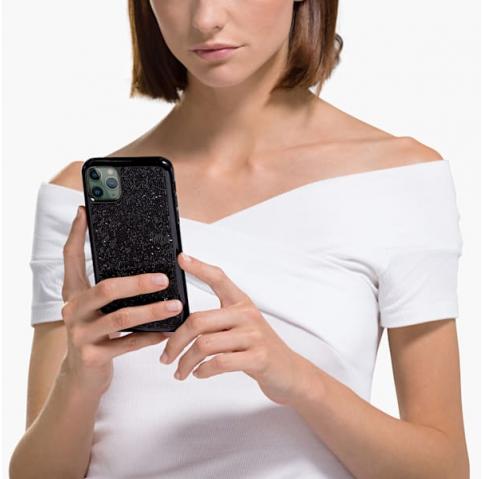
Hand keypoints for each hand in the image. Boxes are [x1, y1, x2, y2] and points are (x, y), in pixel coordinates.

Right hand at [60, 206, 181, 397]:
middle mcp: (72, 310)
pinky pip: (128, 344)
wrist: (82, 376)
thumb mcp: (96, 309)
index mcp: (73, 294)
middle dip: (138, 282)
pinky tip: (168, 331)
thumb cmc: (97, 334)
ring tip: (176, 305)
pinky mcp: (91, 356)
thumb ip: (110, 289)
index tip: (85, 212)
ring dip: (152, 310)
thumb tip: (146, 266)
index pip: (70, 258)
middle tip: (164, 278)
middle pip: (106, 289)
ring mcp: (80, 335)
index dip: (76, 234)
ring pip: (121, 318)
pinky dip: (151, 336)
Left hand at [160, 252, 314, 406]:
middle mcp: (247, 315)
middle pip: (198, 321)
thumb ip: (218, 320)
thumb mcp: (242, 326)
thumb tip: (181, 324)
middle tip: (165, 357)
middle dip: (175, 342)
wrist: (289, 371)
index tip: (181, 258)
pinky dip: (202, 371)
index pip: (219, 278)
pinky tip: (199, 373)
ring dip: (186, 362)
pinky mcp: (258, 358)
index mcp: (241, 303)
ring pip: (204, 344)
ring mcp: (254, 336)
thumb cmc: (258, 348)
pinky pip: (219, 362)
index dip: (199, 267)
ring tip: (180, 371)